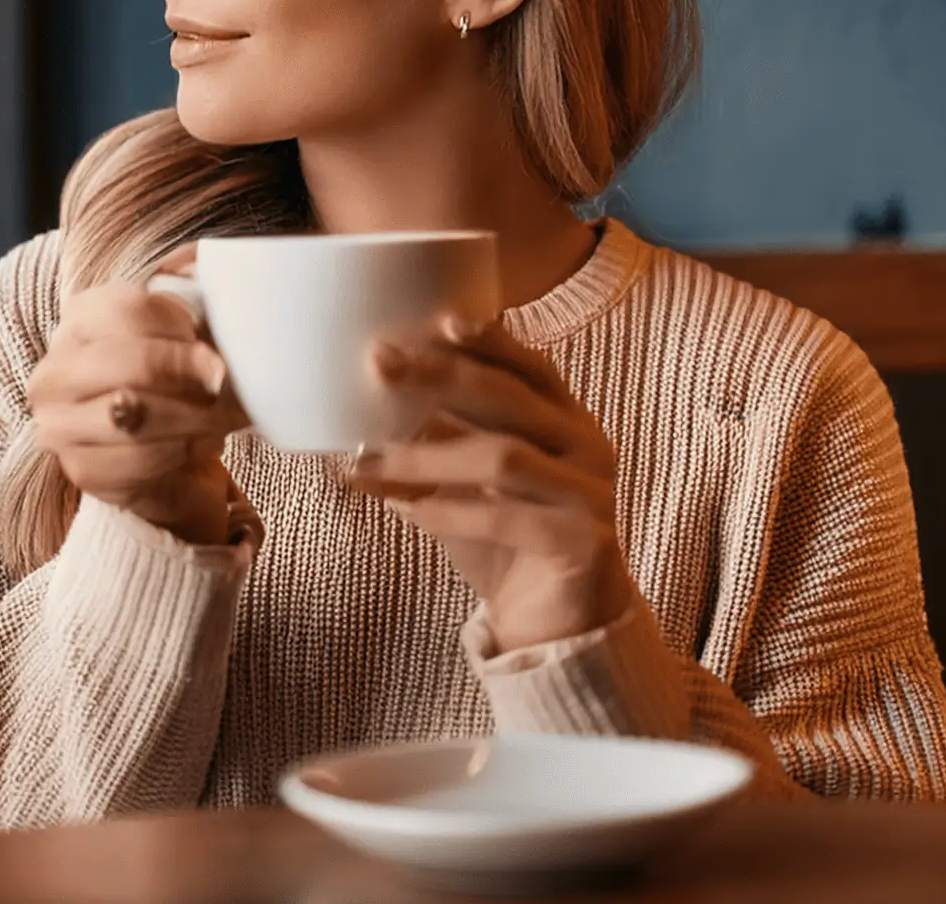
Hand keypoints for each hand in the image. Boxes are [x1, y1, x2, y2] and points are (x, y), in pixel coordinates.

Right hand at [25, 246, 249, 545]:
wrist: (170, 443)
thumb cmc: (179, 373)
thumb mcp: (188, 324)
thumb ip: (194, 285)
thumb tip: (205, 263)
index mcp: (81, 319)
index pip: (129, 310)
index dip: (180, 326)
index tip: (212, 343)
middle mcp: (56, 370)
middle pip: (131, 365)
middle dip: (190, 375)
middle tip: (226, 383)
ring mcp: (59, 425)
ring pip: (135, 419)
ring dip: (194, 419)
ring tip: (223, 416)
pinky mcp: (80, 471)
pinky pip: (137, 464)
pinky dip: (180, 453)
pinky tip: (199, 443)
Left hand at [347, 314, 635, 653]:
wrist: (557, 627)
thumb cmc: (507, 543)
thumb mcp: (465, 486)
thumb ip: (433, 446)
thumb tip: (356, 418)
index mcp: (567, 420)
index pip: (531, 366)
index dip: (491, 340)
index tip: (438, 319)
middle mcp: (587, 447)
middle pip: (512, 398)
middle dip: (442, 376)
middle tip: (381, 363)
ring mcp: (590, 495)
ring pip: (503, 458)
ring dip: (427, 455)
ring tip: (368, 459)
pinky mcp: (583, 543)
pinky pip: (509, 520)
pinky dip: (451, 513)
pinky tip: (407, 510)